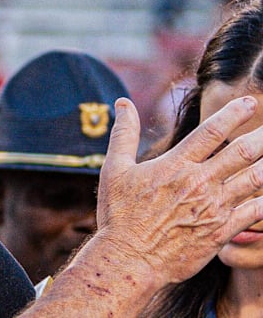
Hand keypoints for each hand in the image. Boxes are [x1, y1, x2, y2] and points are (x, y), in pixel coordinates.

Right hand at [97, 96, 262, 286]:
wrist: (129, 259)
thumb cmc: (119, 214)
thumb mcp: (114, 169)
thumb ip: (123, 133)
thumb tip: (123, 103)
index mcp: (175, 165)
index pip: (211, 131)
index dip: (234, 113)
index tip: (250, 103)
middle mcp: (199, 183)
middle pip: (242, 152)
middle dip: (262, 135)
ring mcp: (213, 208)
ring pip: (254, 179)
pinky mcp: (221, 232)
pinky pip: (255, 212)